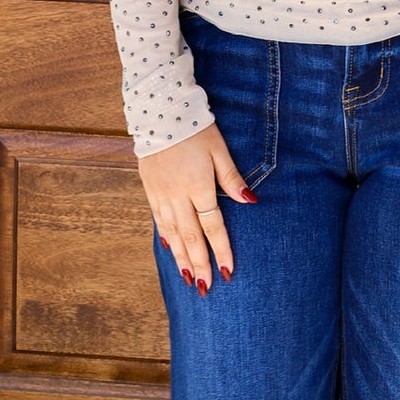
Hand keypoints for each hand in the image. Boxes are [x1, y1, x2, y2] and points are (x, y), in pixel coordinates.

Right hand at [137, 123, 253, 293]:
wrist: (159, 111)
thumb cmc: (195, 128)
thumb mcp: (219, 149)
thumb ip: (232, 177)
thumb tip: (250, 201)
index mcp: (198, 186)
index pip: (212, 226)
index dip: (221, 250)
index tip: (228, 271)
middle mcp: (177, 195)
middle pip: (191, 236)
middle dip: (199, 264)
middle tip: (206, 288)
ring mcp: (161, 194)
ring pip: (173, 233)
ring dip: (181, 257)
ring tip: (189, 278)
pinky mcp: (150, 189)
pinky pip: (158, 220)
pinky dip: (166, 237)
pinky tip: (170, 249)